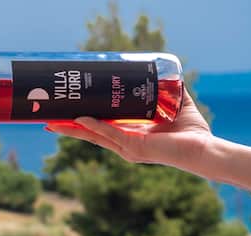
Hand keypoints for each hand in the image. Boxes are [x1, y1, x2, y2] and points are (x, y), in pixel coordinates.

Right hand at [45, 88, 212, 173]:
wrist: (204, 149)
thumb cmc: (191, 131)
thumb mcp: (174, 104)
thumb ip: (167, 89)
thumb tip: (164, 71)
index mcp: (129, 137)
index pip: (99, 130)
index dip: (80, 122)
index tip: (64, 113)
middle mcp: (124, 145)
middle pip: (89, 135)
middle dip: (68, 128)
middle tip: (47, 120)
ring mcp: (127, 148)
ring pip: (93, 136)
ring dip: (72, 129)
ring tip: (53, 123)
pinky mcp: (134, 147)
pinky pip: (110, 134)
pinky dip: (95, 126)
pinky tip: (82, 119)